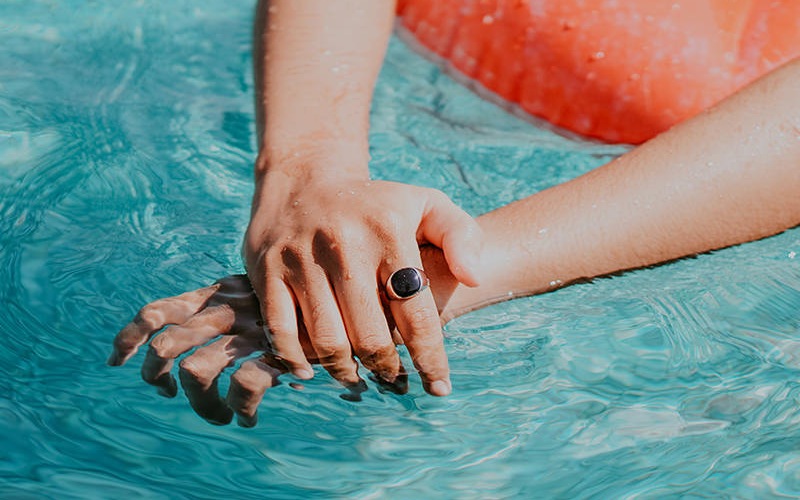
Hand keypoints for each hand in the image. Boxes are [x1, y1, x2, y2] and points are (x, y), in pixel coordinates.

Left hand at [108, 275, 405, 425]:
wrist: (359, 288)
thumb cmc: (313, 294)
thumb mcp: (269, 293)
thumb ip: (237, 306)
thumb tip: (194, 341)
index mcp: (222, 292)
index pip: (160, 310)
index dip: (130, 337)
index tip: (117, 361)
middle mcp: (230, 309)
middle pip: (168, 342)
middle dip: (156, 375)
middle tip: (167, 391)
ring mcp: (253, 332)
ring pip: (196, 370)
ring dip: (200, 404)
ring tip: (220, 417)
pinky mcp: (279, 352)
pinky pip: (244, 386)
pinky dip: (241, 408)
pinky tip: (251, 418)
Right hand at [245, 169, 480, 395]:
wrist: (304, 179)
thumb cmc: (375, 204)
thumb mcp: (426, 204)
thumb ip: (461, 236)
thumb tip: (474, 279)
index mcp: (388, 232)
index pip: (415, 312)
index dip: (430, 357)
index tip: (438, 387)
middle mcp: (344, 245)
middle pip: (369, 335)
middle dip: (387, 368)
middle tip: (394, 379)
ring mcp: (301, 258)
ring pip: (326, 339)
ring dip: (345, 371)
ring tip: (359, 378)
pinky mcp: (267, 270)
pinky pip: (281, 330)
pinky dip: (295, 360)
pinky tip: (310, 371)